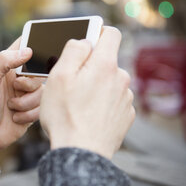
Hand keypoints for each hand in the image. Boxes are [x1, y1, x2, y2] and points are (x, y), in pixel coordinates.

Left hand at [0, 38, 43, 165]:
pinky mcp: (34, 110)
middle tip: (16, 88)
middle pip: (40, 71)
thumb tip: (27, 50)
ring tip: (10, 107)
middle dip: (28, 83)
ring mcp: (28, 94)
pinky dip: (28, 114)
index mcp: (8, 66)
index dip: (34, 44)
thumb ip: (3, 61)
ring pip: (42, 91)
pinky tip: (15, 118)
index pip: (25, 46)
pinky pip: (42, 107)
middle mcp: (20, 78)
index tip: (36, 51)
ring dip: (26, 102)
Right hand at [40, 26, 134, 158]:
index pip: (111, 33)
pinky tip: (88, 115)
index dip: (97, 33)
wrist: (81, 153)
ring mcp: (126, 98)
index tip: (85, 43)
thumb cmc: (65, 115)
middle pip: (106, 61)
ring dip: (96, 86)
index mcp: (105, 65)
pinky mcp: (126, 115)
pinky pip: (113, 100)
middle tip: (71, 83)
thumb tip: (84, 41)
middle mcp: (121, 78)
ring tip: (78, 104)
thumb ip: (74, 50)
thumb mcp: (59, 76)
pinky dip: (102, 103)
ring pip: (109, 82)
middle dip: (90, 66)